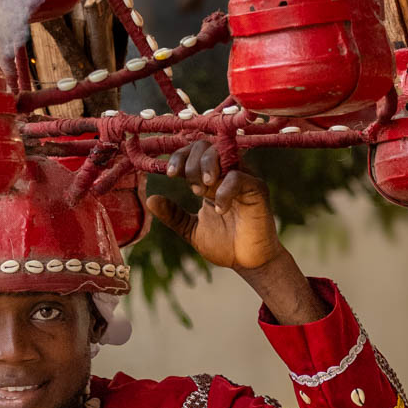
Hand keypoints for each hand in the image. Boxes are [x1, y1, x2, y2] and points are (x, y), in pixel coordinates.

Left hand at [146, 145, 282, 271]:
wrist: (248, 262)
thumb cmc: (224, 245)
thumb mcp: (191, 229)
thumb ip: (173, 215)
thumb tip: (150, 199)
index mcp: (210, 179)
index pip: (192, 152)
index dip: (179, 157)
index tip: (170, 174)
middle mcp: (226, 173)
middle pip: (206, 145)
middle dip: (191, 163)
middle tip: (192, 188)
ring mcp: (243, 178)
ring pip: (222, 152)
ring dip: (206, 168)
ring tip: (200, 191)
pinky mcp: (257, 189)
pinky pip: (238, 177)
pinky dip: (224, 191)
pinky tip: (220, 209)